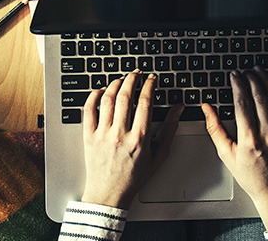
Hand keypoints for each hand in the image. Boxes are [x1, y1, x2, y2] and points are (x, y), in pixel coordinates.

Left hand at [81, 71, 181, 208]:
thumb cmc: (134, 177)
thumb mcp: (159, 156)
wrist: (109, 194)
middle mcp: (120, 134)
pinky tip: (100, 91)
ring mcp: (103, 135)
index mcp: (139, 138)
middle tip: (136, 73)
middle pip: (125, 96)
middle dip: (133, 78)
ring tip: (121, 79)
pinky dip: (93, 96)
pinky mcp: (89, 137)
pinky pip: (88, 110)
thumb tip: (179, 109)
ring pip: (107, 100)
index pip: (145, 102)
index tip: (151, 79)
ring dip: (115, 84)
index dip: (149, 85)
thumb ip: (170, 130)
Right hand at [202, 67, 267, 231]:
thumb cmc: (252, 176)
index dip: (237, 84)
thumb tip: (207, 109)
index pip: (242, 103)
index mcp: (249, 140)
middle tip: (245, 70)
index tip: (234, 75)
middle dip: (250, 78)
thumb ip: (215, 129)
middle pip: (259, 96)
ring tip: (258, 71)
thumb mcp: (226, 155)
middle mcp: (267, 134)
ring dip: (266, 80)